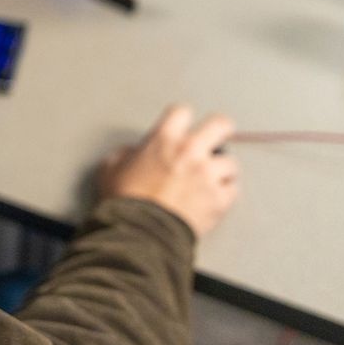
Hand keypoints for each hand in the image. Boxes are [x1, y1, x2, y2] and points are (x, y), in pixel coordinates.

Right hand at [96, 105, 240, 238]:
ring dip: (221, 170)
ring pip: (230, 162)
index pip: (182, 111)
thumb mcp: (111, 168)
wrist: (139, 233)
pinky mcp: (219, 199)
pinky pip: (232, 190)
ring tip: (211, 180)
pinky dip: (225, 194)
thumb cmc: (124, 202)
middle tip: (216, 139)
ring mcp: (208, 175)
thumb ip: (126, 154)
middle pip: (220, 125)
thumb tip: (134, 154)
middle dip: (220, 131)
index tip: (182, 127)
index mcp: (164, 139)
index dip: (181, 119)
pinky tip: (214, 198)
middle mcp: (190, 151)